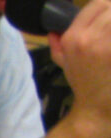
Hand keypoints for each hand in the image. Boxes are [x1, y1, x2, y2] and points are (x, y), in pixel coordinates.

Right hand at [51, 0, 110, 129]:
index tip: (109, 14)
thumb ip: (56, 44)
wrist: (95, 106)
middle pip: (110, 7)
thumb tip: (53, 31)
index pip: (98, 3)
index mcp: (72, 38)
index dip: (108, 5)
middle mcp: (87, 38)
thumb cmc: (82, 84)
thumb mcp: (63, 63)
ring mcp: (105, 46)